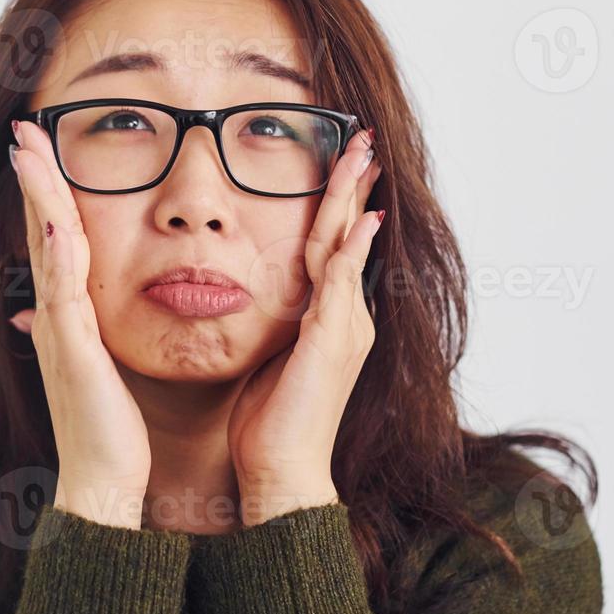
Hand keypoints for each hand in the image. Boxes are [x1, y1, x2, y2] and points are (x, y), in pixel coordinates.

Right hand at [9, 119, 151, 529]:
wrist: (102, 485)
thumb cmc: (111, 431)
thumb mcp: (105, 367)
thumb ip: (92, 333)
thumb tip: (74, 314)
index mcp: (68, 316)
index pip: (56, 238)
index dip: (47, 192)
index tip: (41, 148)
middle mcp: (55, 317)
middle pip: (40, 231)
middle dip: (33, 177)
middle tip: (23, 130)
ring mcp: (59, 332)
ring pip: (46, 249)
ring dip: (37, 197)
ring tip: (28, 151)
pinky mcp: (73, 353)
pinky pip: (64, 294)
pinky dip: (59, 254)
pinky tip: (60, 219)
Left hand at [227, 129, 384, 524]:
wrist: (281, 474)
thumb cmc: (267, 426)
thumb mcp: (266, 360)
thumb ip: (270, 326)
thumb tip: (251, 299)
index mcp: (328, 321)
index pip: (332, 248)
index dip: (336, 205)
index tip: (339, 167)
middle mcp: (345, 318)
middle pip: (347, 235)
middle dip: (353, 185)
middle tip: (363, 139)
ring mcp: (345, 328)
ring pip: (348, 245)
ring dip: (353, 196)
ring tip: (362, 154)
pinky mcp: (332, 340)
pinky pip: (344, 281)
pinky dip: (352, 247)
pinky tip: (360, 217)